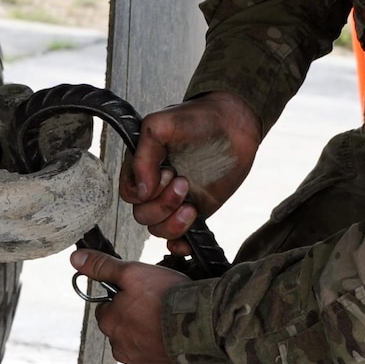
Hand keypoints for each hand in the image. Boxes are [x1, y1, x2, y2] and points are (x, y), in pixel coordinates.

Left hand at [69, 249, 193, 363]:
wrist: (205, 328)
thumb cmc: (170, 298)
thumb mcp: (133, 272)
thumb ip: (104, 267)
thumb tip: (76, 259)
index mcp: (111, 322)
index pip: (106, 308)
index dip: (123, 298)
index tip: (141, 293)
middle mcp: (120, 347)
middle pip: (121, 330)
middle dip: (134, 320)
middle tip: (158, 307)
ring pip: (136, 350)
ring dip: (147, 340)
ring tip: (170, 326)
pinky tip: (169, 353)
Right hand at [121, 92, 261, 255]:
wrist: (235, 124)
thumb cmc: (198, 118)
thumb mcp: (160, 125)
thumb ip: (143, 156)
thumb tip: (141, 192)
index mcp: (143, 167)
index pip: (129, 193)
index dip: (144, 192)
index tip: (167, 172)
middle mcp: (157, 186)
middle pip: (142, 215)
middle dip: (163, 204)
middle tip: (184, 182)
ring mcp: (176, 201)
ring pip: (158, 229)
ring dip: (173, 223)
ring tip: (192, 205)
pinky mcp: (196, 212)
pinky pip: (179, 239)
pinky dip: (180, 244)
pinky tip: (189, 238)